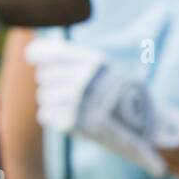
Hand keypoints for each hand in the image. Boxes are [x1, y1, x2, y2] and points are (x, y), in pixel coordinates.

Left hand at [23, 38, 178, 178]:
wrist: (146, 126)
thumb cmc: (125, 96)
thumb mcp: (108, 68)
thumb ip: (77, 60)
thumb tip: (35, 53)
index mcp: (93, 61)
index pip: (50, 52)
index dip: (37, 53)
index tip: (32, 57)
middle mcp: (84, 79)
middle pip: (45, 75)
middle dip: (51, 81)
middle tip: (67, 89)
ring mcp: (79, 102)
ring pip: (44, 96)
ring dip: (52, 100)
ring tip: (70, 104)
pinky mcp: (74, 123)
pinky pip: (46, 114)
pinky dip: (52, 115)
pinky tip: (64, 116)